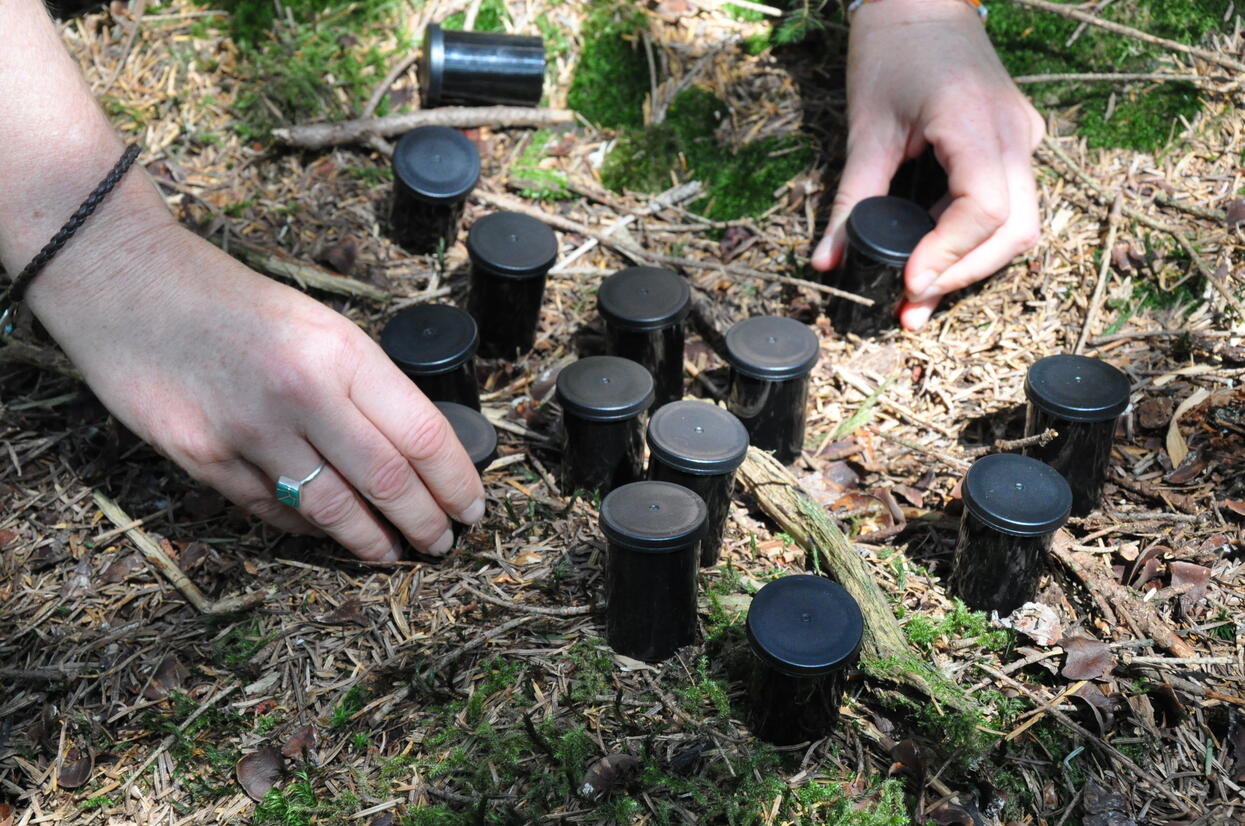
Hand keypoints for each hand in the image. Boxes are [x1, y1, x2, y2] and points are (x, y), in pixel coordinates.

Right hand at [25, 220, 485, 561]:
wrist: (127, 280)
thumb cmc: (232, 301)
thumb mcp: (316, 324)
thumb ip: (362, 383)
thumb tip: (412, 449)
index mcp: (341, 352)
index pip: (422, 435)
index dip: (456, 482)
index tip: (473, 507)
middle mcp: (302, 392)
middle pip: (387, 481)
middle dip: (425, 523)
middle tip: (444, 543)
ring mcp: (248, 429)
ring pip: (331, 510)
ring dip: (371, 541)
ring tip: (394, 554)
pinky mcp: (201, 456)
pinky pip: (271, 510)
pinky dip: (307, 527)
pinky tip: (327, 533)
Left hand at [811, 0, 1044, 328]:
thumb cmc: (890, 51)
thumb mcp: (865, 129)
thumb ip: (850, 199)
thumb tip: (825, 261)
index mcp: (976, 122)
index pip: (985, 210)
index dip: (949, 256)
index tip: (908, 284)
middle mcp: (1013, 133)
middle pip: (1015, 229)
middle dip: (963, 275)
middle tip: (910, 306)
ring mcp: (1021, 137)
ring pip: (1020, 224)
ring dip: (973, 264)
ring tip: (919, 291)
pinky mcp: (1014, 142)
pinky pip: (1011, 203)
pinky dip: (975, 238)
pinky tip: (934, 255)